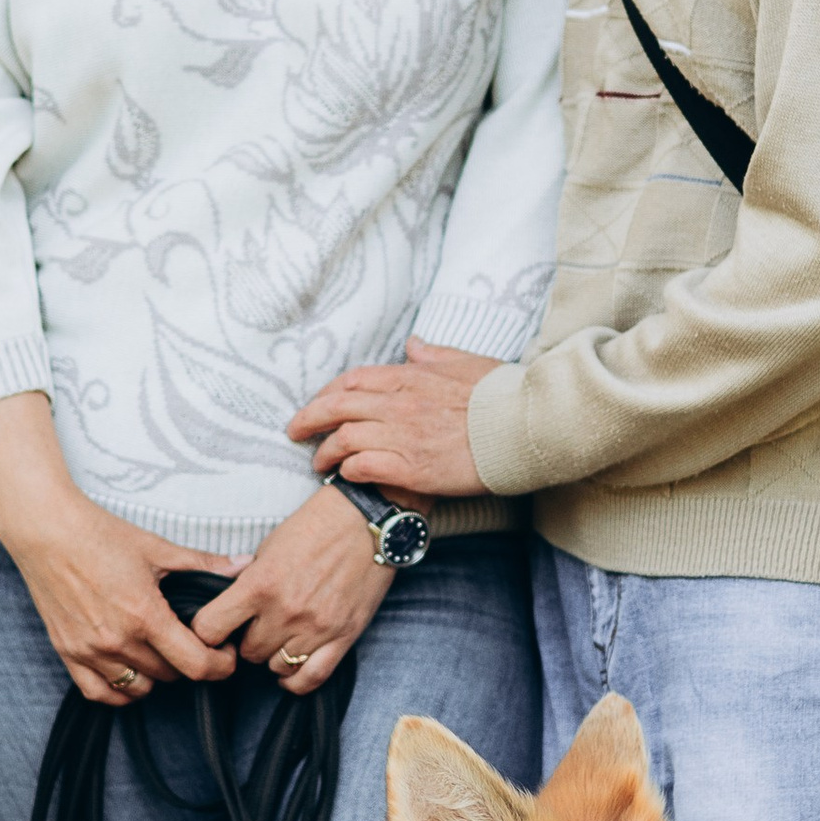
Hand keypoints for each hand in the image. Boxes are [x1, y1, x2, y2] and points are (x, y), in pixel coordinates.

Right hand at [0, 392, 231, 706]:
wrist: (45, 530)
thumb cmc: (99, 534)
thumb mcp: (156, 548)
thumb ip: (202, 563)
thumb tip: (244, 565)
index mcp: (144, 615)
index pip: (195, 664)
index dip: (219, 665)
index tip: (224, 655)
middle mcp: (116, 640)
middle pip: (170, 676)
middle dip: (189, 663)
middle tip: (194, 644)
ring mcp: (90, 650)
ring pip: (138, 688)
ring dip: (156, 676)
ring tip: (161, 653)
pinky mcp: (67, 651)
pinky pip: (99, 693)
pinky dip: (120, 690)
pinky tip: (131, 672)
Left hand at [190, 487, 396, 696]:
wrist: (367, 522)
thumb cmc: (315, 528)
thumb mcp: (268, 548)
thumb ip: (246, 583)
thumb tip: (226, 609)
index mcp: (260, 585)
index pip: (210, 629)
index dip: (207, 633)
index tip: (215, 628)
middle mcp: (286, 611)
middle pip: (247, 653)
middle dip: (247, 640)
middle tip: (257, 624)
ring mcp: (316, 628)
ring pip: (276, 667)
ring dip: (273, 655)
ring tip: (280, 635)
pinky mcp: (343, 638)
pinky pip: (310, 679)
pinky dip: (295, 680)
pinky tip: (290, 668)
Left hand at [286, 337, 499, 499]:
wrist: (525, 425)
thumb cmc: (501, 394)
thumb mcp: (466, 363)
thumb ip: (434, 355)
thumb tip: (413, 344)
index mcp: (411, 377)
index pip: (353, 380)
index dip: (327, 393)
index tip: (316, 405)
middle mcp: (401, 404)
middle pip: (338, 407)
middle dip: (308, 419)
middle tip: (294, 432)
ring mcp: (405, 436)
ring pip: (345, 439)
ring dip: (326, 451)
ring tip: (319, 463)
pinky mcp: (414, 467)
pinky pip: (365, 466)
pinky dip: (349, 471)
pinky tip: (345, 476)